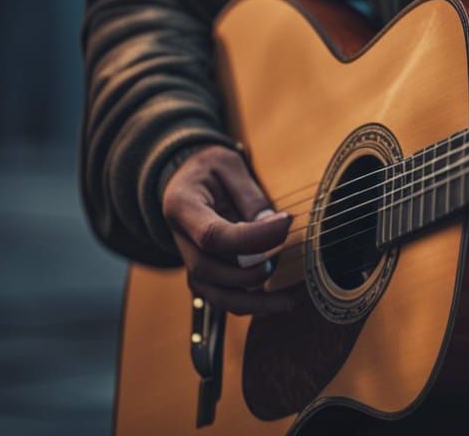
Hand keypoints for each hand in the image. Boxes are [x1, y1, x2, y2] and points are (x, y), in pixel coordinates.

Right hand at [162, 145, 294, 314]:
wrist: (185, 178)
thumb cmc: (210, 168)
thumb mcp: (229, 165)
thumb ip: (250, 195)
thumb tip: (275, 226)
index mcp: (182, 206)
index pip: (213, 235)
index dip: (252, 237)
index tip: (285, 223)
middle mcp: (181, 239)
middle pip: (208, 270)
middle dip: (248, 274)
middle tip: (280, 259)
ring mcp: (189, 259)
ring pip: (213, 293)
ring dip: (252, 302)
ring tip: (287, 301)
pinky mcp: (203, 270)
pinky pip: (221, 295)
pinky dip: (248, 302)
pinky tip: (276, 302)